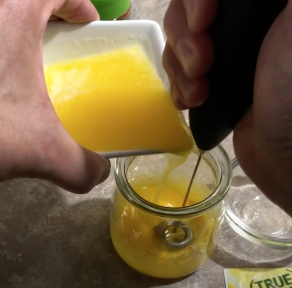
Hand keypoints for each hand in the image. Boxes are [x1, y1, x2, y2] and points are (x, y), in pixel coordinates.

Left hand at [0, 0, 109, 192]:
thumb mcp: (37, 149)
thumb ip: (78, 164)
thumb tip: (98, 174)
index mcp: (11, 10)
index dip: (78, 5)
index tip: (86, 27)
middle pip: (24, 0)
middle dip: (45, 17)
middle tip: (54, 47)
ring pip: (0, 15)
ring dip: (12, 29)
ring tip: (17, 66)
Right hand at [164, 0, 291, 259]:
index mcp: (275, 2)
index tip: (207, 17)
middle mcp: (253, 15)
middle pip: (195, 2)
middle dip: (188, 30)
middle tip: (205, 61)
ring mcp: (232, 44)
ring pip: (182, 31)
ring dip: (182, 60)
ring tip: (202, 88)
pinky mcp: (217, 72)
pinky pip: (180, 62)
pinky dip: (181, 80)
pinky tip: (195, 99)